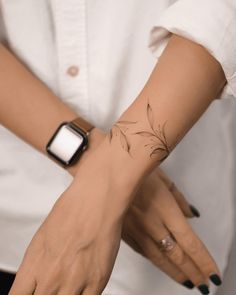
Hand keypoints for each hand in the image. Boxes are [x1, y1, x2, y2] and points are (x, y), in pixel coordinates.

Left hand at [9, 142, 127, 294]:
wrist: (96, 198)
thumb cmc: (72, 209)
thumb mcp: (43, 236)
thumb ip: (37, 264)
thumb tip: (37, 281)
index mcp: (34, 264)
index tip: (33, 291)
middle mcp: (51, 276)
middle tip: (55, 285)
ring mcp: (75, 281)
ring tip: (69, 285)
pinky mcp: (97, 280)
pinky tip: (83, 288)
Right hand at [122, 168, 221, 293]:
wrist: (105, 172)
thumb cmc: (135, 169)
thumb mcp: (163, 178)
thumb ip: (179, 199)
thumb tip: (191, 215)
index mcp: (165, 208)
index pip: (190, 242)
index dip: (203, 261)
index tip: (212, 273)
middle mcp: (151, 223)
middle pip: (176, 255)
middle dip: (192, 272)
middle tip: (203, 284)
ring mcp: (136, 230)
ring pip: (158, 258)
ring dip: (175, 272)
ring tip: (187, 281)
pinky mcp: (123, 232)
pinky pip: (142, 252)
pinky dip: (155, 261)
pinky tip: (162, 265)